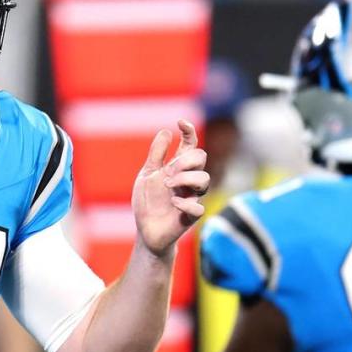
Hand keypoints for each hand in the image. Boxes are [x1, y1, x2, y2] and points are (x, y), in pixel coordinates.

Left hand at [132, 119, 208, 256]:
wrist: (146, 229)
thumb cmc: (149, 201)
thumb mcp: (148, 174)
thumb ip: (157, 154)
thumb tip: (166, 130)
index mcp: (178, 168)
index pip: (191, 145)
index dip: (189, 132)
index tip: (180, 122)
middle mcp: (188, 180)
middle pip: (201, 158)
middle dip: (185, 160)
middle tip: (167, 171)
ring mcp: (191, 197)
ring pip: (205, 179)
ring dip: (185, 178)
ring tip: (167, 184)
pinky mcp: (190, 216)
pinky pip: (198, 207)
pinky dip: (185, 203)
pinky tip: (172, 202)